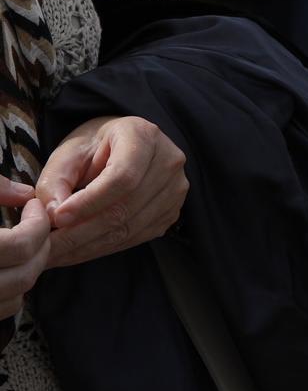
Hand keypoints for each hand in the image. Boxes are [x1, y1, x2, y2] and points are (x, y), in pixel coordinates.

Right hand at [0, 183, 50, 318]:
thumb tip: (24, 193)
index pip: (19, 246)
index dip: (37, 224)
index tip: (34, 207)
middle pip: (23, 276)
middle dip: (39, 249)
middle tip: (36, 228)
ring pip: (16, 296)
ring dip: (28, 271)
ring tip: (22, 246)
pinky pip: (2, 309)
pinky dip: (12, 290)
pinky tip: (8, 267)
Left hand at [37, 116, 187, 269]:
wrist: (123, 148)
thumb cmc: (94, 147)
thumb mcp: (68, 153)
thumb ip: (55, 180)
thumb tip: (53, 216)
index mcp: (143, 136)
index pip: (122, 177)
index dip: (89, 202)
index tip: (57, 219)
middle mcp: (169, 162)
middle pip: (127, 207)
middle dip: (82, 232)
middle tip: (47, 248)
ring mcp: (176, 189)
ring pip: (131, 228)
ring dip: (89, 246)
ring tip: (56, 254)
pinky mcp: (172, 212)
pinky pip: (137, 237)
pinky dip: (104, 248)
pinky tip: (78, 251)